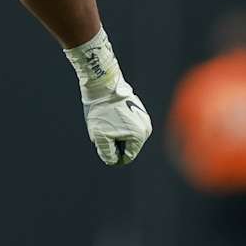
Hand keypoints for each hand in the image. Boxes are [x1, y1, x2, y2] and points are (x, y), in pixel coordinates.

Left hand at [64, 29, 150, 165]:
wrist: (103, 85)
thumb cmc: (101, 111)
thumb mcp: (99, 136)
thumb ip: (106, 152)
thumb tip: (113, 160)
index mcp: (139, 136)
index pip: (127, 157)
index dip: (114, 156)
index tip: (103, 147)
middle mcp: (146, 128)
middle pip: (129, 146)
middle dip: (115, 143)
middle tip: (103, 132)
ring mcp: (144, 118)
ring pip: (129, 135)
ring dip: (117, 134)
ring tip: (107, 122)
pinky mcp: (139, 109)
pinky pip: (129, 123)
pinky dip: (119, 124)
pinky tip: (110, 115)